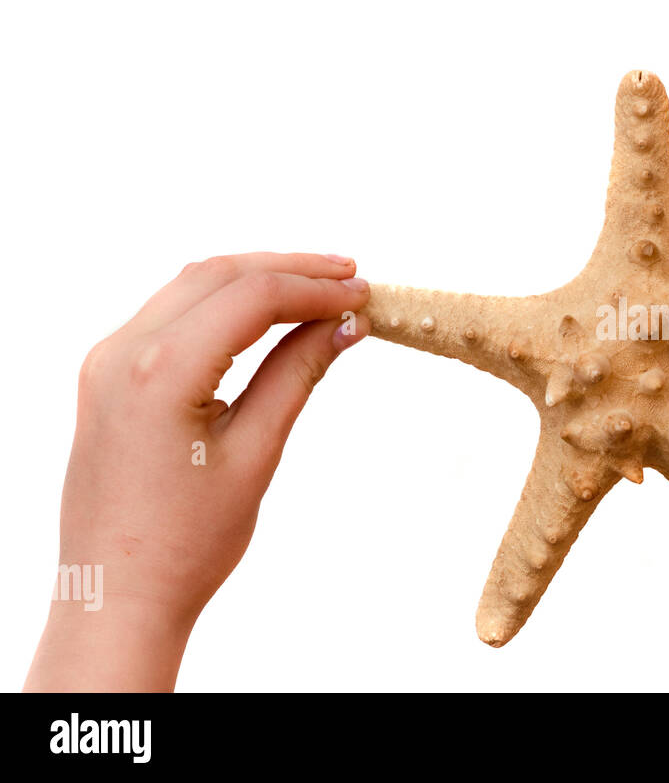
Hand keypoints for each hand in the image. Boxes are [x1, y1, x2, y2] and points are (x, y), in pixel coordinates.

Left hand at [25, 253, 370, 690]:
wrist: (117, 595)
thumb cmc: (186, 543)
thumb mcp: (255, 454)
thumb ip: (297, 375)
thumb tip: (344, 325)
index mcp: (158, 373)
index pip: (251, 298)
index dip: (315, 289)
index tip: (364, 294)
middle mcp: (122, 353)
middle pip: (218, 275)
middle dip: (289, 270)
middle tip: (350, 277)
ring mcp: (107, 361)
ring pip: (191, 287)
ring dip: (255, 280)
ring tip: (317, 290)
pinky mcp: (107, 376)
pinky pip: (169, 315)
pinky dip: (222, 305)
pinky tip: (265, 316)